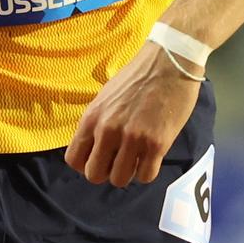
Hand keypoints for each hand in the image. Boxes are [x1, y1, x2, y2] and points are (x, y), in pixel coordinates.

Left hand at [64, 42, 201, 187]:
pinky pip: (146, 176)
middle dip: (106, 172)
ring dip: (128, 172)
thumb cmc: (137, 76)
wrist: (170, 62)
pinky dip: (147, 171)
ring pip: (120, 180)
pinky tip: (151, 156)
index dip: (85, 163)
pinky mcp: (157, 144)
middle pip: (94, 175)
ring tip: (136, 157)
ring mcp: (133, 138)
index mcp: (92, 117)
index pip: (73, 160)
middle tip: (118, 160)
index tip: (99, 158)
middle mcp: (108, 130)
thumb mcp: (106, 97)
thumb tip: (93, 148)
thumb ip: (97, 123)